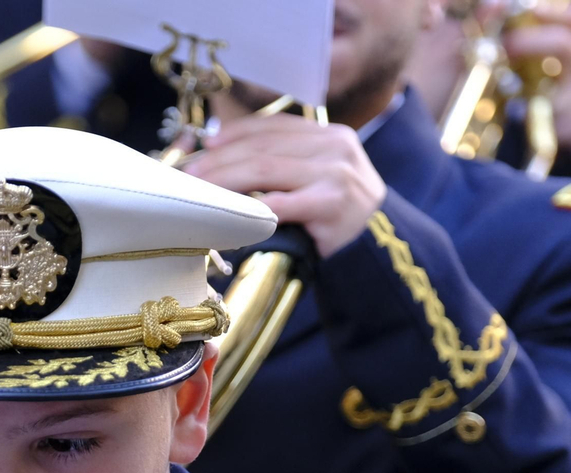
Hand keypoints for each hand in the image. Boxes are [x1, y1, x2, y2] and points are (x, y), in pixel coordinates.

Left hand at [184, 115, 386, 257]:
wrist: (377, 247)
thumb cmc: (338, 215)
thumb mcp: (320, 177)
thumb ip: (287, 161)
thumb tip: (225, 151)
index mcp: (331, 136)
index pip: (275, 126)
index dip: (237, 132)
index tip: (208, 143)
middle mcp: (336, 147)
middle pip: (265, 147)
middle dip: (222, 158)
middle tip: (193, 172)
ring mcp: (337, 174)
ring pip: (266, 169)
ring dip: (226, 179)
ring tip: (203, 190)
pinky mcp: (333, 205)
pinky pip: (280, 204)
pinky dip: (251, 207)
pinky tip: (230, 212)